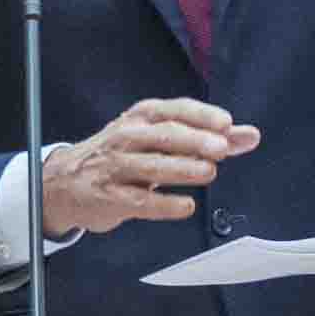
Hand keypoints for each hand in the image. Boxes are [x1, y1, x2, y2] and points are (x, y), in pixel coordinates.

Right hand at [39, 96, 257, 237]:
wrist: (66, 182)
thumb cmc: (121, 156)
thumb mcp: (160, 139)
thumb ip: (208, 137)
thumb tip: (248, 136)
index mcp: (142, 117)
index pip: (174, 110)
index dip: (201, 116)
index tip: (226, 124)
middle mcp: (127, 138)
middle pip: (163, 135)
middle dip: (194, 140)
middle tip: (221, 148)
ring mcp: (116, 167)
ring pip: (151, 166)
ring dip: (181, 169)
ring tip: (208, 173)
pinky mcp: (110, 196)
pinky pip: (140, 200)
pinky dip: (164, 204)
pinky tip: (186, 205)